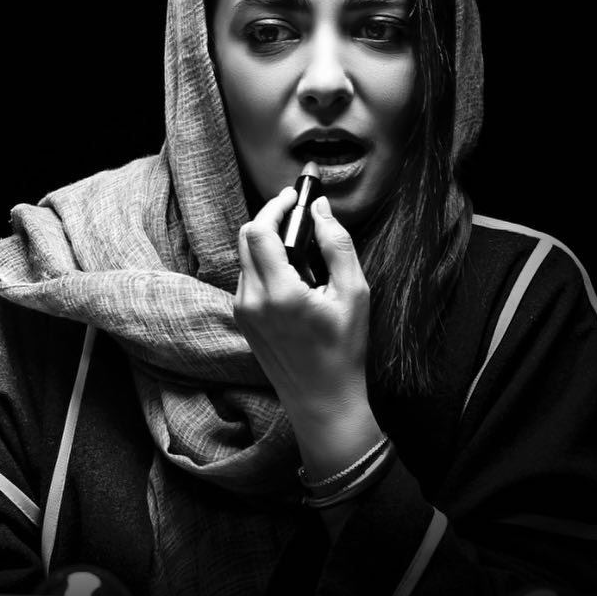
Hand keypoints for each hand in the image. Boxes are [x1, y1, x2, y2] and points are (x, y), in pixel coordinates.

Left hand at [234, 186, 380, 475]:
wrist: (322, 400)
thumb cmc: (344, 350)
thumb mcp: (354, 295)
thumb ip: (337, 246)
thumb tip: (320, 209)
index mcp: (279, 292)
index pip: (260, 231)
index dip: (275, 206)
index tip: (294, 195)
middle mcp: (252, 300)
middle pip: (246, 238)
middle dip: (269, 218)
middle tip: (296, 212)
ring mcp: (242, 311)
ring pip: (245, 258)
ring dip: (267, 242)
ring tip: (299, 246)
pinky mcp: (242, 320)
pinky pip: (247, 278)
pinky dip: (264, 265)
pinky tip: (291, 274)